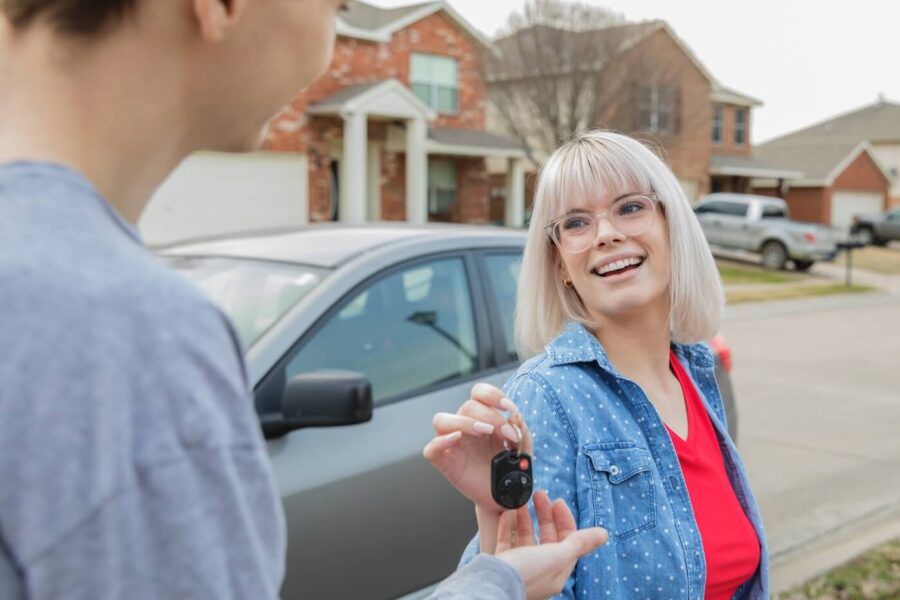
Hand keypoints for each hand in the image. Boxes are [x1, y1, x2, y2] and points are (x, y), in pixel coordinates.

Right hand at [423, 383, 531, 511]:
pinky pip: (431, 449)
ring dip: (465, 422)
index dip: (493, 394)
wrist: (505, 496)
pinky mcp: (445, 463)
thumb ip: (522, 431)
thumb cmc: (510, 469)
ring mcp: (453, 444)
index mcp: (483, 418)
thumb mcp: (523, 448)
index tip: (509, 408)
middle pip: (467, 406)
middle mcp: (465, 427)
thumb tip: (514, 418)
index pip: (480, 393)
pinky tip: (456, 440)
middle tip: (508, 434)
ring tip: (486, 432)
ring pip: (442, 420)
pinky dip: (440, 442)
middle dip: (491, 416)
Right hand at [495, 491, 607, 599]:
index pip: (568, 540)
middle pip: (547, 537)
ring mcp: (520, 566)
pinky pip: (506, 541)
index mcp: (557, 570)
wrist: (491, 585)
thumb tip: (603, 534)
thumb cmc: (525, 574)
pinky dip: (507, 526)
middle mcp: (540, 569)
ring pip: (526, 538)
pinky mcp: (503, 563)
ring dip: (526, 517)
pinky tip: (507, 513)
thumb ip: (579, 543)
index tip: (557, 501)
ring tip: (522, 501)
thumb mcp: (557, 555)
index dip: (564, 519)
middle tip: (540, 495)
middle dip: (545, 514)